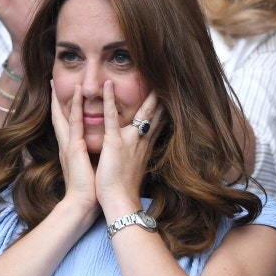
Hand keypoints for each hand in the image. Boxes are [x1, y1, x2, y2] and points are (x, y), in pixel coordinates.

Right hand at [51, 81, 96, 208]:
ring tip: (63, 79)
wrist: (84, 204)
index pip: (68, 125)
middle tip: (52, 82)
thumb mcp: (92, 168)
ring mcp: (69, 144)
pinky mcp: (74, 147)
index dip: (64, 110)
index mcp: (73, 150)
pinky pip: (74, 121)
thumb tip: (103, 150)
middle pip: (60, 116)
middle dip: (56, 100)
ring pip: (67, 114)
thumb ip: (93, 157)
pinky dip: (74, 105)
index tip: (64, 96)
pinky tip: (77, 91)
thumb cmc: (91, 190)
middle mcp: (68, 145)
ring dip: (67, 97)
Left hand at [95, 81, 162, 213]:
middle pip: (156, 113)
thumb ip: (138, 154)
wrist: (120, 203)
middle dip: (162, 95)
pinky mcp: (115, 143)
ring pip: (140, 111)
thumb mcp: (135, 168)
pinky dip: (109, 99)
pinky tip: (107, 84)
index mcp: (145, 147)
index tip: (168, 94)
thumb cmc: (125, 189)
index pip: (158, 122)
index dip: (163, 107)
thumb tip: (141, 148)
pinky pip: (112, 116)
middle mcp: (141, 141)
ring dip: (145, 92)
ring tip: (148, 72)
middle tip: (167, 78)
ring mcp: (129, 140)